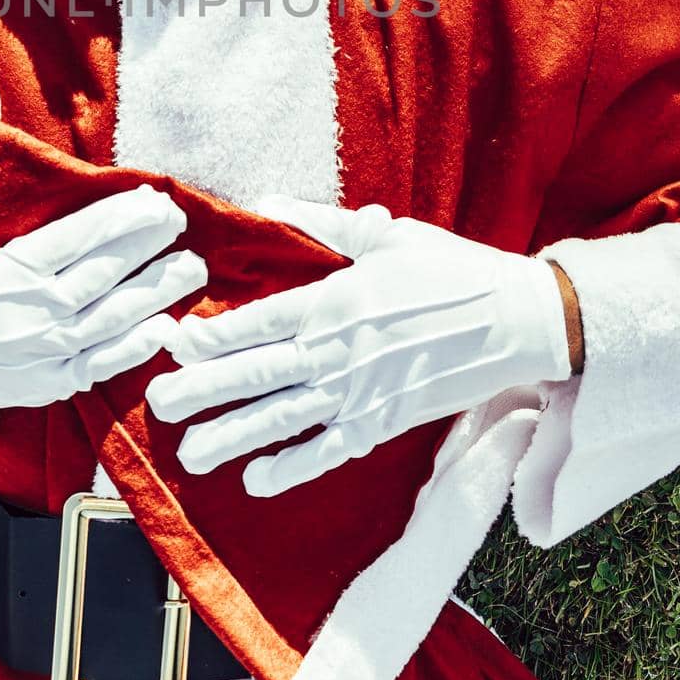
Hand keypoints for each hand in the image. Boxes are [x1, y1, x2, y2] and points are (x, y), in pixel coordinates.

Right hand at [0, 185, 205, 411]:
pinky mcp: (44, 385)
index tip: (154, 198)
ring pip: (112, 318)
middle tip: (180, 222)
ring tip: (189, 268)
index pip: (80, 237)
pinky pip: (100, 365)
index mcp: (9, 270)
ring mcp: (39, 354)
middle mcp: (29, 313)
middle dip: (149, 245)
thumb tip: (48, 171)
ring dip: (156, 291)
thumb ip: (6, 210)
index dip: (123, 217)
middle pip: (105, 274)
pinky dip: (134, 346)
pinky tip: (163, 325)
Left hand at [146, 195, 570, 496]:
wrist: (520, 321)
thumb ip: (323, 223)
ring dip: (235, 436)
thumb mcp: (386, 235)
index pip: (261, 322)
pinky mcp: (387, 422)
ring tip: (191, 453)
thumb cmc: (452, 269)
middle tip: (158, 403)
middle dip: (205, 390)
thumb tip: (268, 199)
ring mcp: (363, 392)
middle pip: (261, 374)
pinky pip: (331, 450)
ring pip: (286, 418)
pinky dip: (294, 468)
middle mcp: (342, 351)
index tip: (172, 344)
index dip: (213, 335)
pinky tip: (257, 480)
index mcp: (338, 299)